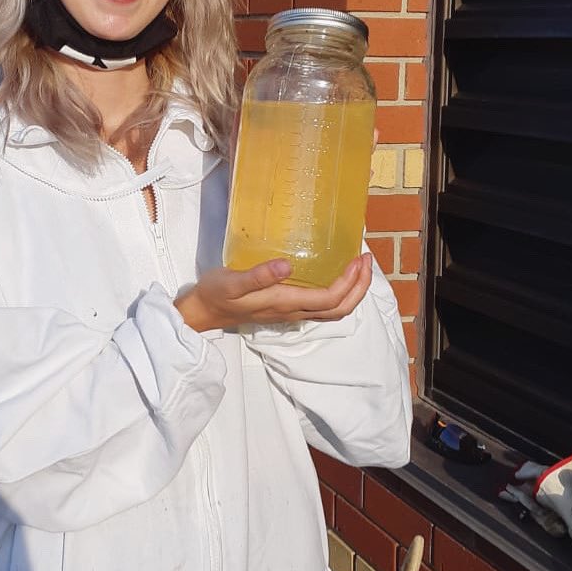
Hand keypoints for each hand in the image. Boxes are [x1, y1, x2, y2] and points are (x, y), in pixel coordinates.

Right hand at [175, 253, 372, 332]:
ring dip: (352, 291)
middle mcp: (293, 311)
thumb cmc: (216, 293)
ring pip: (333, 310)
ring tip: (357, 267)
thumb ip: (259, 275)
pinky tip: (333, 273)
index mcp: (285, 303)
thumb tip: (287, 265)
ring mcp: (291, 312)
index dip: (350, 282)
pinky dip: (337, 291)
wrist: (204, 311)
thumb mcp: (233, 281)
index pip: (330, 298)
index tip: (358, 258)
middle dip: (360, 287)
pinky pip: (321, 305)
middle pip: (340, 309)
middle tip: (366, 260)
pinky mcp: (286, 308)